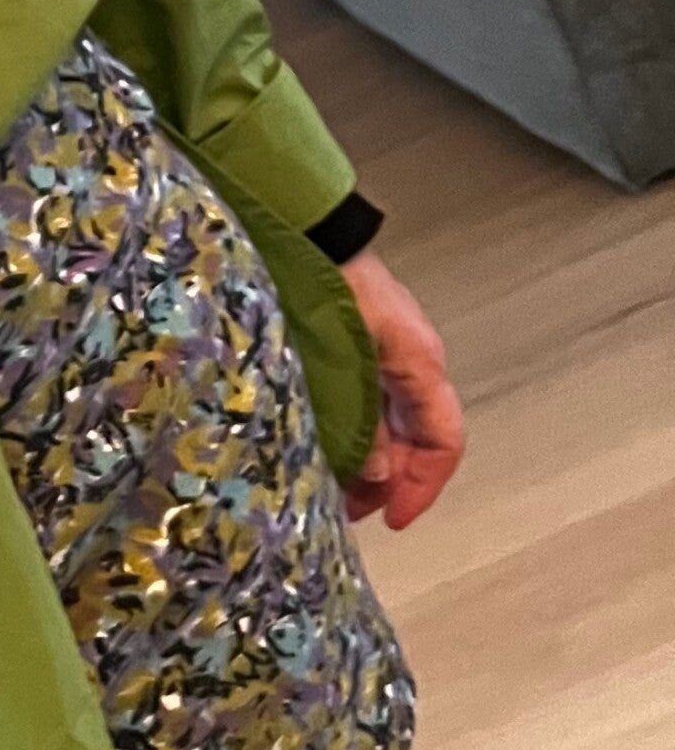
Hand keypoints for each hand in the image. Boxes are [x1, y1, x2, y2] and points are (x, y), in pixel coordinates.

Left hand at [340, 249, 465, 530]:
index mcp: (420, 364)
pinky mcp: (364, 342)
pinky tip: (326, 444)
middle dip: (390, 482)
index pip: (443, 441)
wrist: (305, 230)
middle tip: (351, 511)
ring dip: (370, 459)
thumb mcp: (345, 362)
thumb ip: (361, 422)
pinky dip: (357, 430)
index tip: (394, 519)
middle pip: (418, 438)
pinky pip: (373, 400)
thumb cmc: (326, 283)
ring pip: (394, 422)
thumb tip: (377, 477)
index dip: (424, 486)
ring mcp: (390, 350)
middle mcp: (413, 360)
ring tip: (333, 485)